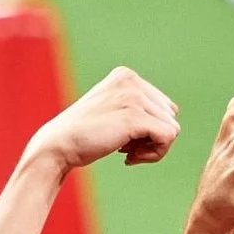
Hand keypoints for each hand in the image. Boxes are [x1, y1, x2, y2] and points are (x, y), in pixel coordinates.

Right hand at [24, 67, 179, 173]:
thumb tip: (174, 110)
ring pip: (172, 130)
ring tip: (126, 151)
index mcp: (126, 75)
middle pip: (170, 117)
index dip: (151, 128)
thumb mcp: (114, 109)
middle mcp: (131, 81)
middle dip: (153, 138)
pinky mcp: (134, 116)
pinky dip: (154, 154)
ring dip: (153, 148)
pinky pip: (168, 139)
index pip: (164, 107)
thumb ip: (140, 105)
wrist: (58, 145)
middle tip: (126, 146)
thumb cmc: (86, 133)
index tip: (127, 137)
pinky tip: (128, 157)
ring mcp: (133, 97)